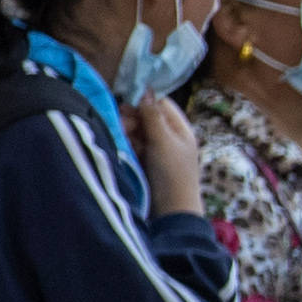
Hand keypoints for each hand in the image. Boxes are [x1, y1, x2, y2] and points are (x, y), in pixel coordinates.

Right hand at [131, 93, 202, 217]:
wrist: (170, 211)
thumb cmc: (172, 173)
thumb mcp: (163, 141)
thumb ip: (153, 116)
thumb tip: (146, 90)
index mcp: (181, 129)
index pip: (161, 104)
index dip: (144, 103)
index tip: (126, 108)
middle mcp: (170, 137)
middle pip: (146, 117)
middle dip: (132, 119)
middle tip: (121, 127)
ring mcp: (157, 150)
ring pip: (137, 132)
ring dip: (127, 132)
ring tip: (120, 138)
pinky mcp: (146, 162)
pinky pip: (133, 146)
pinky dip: (127, 145)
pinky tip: (121, 149)